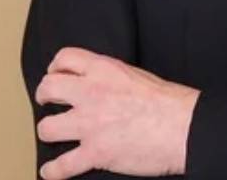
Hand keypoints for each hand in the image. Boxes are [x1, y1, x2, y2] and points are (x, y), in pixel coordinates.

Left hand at [35, 47, 199, 179]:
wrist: (182, 126)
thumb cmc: (167, 102)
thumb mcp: (136, 75)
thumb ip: (111, 77)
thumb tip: (99, 84)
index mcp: (104, 70)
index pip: (65, 58)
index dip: (56, 67)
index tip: (56, 74)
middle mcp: (91, 93)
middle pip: (48, 88)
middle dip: (44, 96)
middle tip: (48, 102)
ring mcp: (90, 124)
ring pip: (46, 128)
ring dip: (49, 131)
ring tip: (54, 133)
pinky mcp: (94, 153)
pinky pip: (60, 166)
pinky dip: (53, 171)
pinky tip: (52, 171)